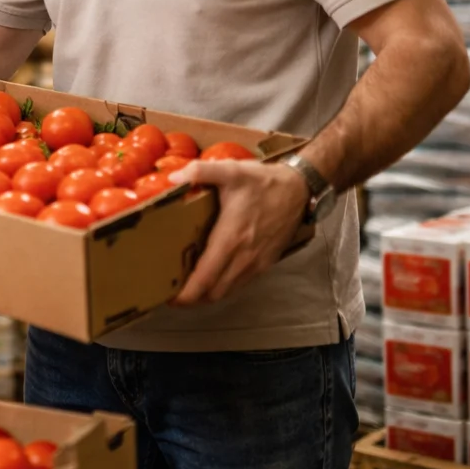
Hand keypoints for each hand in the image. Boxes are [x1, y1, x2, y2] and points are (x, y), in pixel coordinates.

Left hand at [168, 158, 310, 305]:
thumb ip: (201, 171)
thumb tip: (173, 177)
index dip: (186, 294)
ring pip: (228, 291)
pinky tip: (212, 274)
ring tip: (187, 285)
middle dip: (192, 298)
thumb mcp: (231, 170)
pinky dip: (223, 286)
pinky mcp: (266, 263)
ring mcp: (257, 263)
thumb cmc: (263, 181)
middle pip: (214, 292)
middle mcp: (244, 257)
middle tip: (171, 290)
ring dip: (207, 294)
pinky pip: (240, 283)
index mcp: (231, 239)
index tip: (168, 298)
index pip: (206, 278)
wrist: (300, 189)